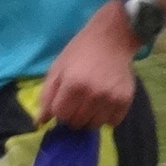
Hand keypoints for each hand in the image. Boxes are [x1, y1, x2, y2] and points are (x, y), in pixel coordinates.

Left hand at [34, 3, 137, 130]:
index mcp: (73, 85)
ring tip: (89, 103)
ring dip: (88, 118)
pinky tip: (103, 104)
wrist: (111, 40)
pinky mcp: (126, 100)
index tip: (62, 102)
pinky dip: (106, 117)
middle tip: (76, 101)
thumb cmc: (79, 53)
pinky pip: (112, 122)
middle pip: (77, 122)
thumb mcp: (56, 69)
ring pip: (94, 125)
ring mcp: (111, 98)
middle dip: (72, 115)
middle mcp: (93, 94)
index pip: (61, 115)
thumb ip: (47, 96)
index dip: (59, 110)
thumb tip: (40, 122)